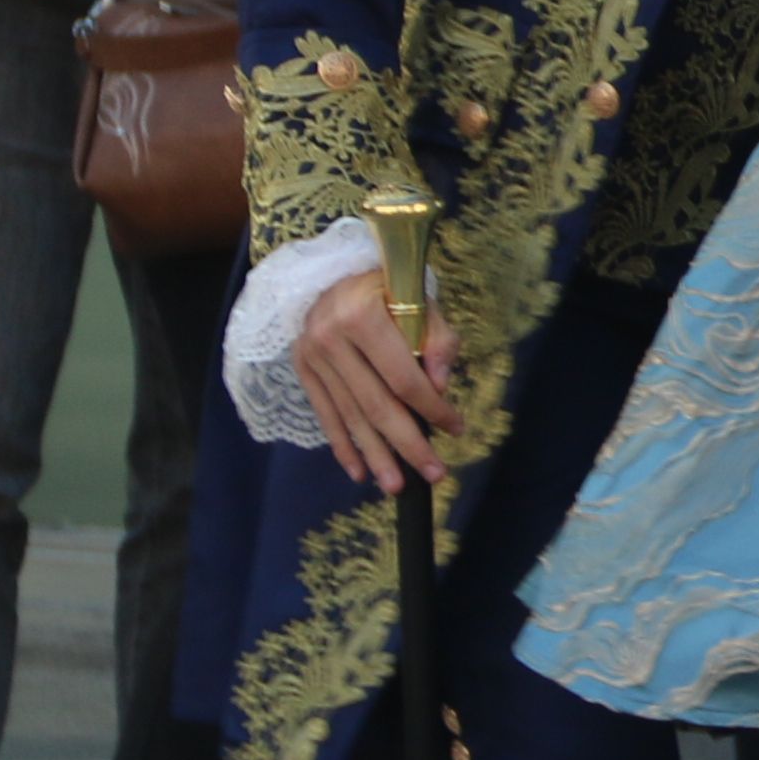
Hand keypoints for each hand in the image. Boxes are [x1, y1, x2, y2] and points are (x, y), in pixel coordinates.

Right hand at [298, 269, 462, 494]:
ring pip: (349, 416)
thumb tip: (439, 387)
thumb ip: (437, 342)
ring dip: (375, 455)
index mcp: (363, 317)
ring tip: (397, 485)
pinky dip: (342, 445)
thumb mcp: (422, 302)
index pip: (403, 377)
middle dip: (407, 445)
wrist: (335, 274)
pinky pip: (325, 414)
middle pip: (375, 404)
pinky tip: (359, 471)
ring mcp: (311, 356)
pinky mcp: (302, 369)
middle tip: (433, 474)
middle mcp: (330, 338)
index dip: (432, 408)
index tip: (456, 429)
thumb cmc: (391, 289)